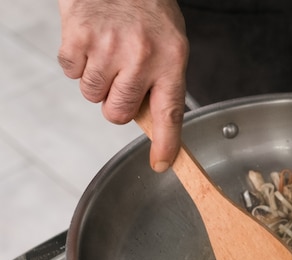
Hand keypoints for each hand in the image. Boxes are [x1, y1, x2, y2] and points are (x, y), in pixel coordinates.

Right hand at [57, 0, 188, 171]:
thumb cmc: (147, 8)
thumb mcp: (170, 44)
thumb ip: (163, 82)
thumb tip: (153, 122)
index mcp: (171, 60)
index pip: (170, 114)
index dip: (166, 143)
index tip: (162, 162)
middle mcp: (141, 56)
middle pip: (118, 113)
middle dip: (115, 103)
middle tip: (120, 79)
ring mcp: (108, 48)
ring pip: (91, 95)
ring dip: (96, 81)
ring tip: (106, 53)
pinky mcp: (78, 38)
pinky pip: (70, 72)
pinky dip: (76, 62)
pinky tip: (91, 42)